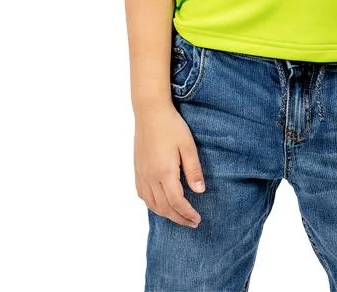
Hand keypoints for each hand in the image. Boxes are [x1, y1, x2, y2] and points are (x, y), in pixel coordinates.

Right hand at [134, 103, 205, 227]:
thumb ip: (193, 169)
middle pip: (164, 207)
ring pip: (151, 204)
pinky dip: (152, 205)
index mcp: (164, 172)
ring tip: (179, 217)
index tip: (197, 219)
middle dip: (178, 218)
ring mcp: (142, 174)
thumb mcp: (188, 145)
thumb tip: (199, 191)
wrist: (150, 112)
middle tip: (192, 223)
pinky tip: (160, 204)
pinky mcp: (137, 170)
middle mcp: (150, 177)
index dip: (187, 213)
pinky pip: (142, 195)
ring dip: (166, 214)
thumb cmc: (172, 126)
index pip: (176, 202)